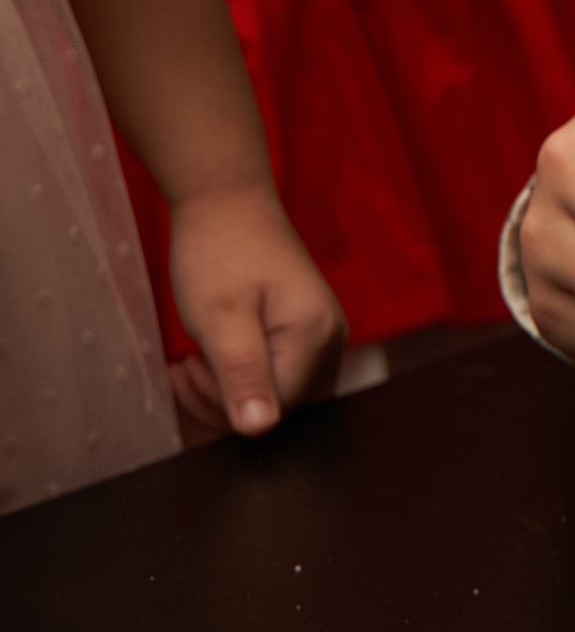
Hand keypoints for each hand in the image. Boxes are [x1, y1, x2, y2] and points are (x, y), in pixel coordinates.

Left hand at [166, 178, 345, 438]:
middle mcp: (331, 341)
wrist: (226, 201)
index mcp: (316, 336)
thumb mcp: (220, 316)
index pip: (276, 412)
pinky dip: (240, 377)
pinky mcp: (307, 335)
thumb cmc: (219, 249)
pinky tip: (212, 356)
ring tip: (194, 358)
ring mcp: (322, 338)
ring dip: (226, 391)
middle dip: (223, 401)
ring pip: (276, 399)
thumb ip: (243, 374)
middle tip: (187, 364)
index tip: (187, 371)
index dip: (225, 406)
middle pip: (280, 411)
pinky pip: (277, 379)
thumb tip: (259, 430)